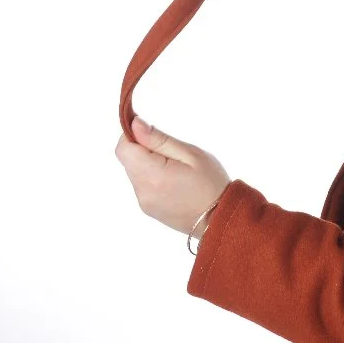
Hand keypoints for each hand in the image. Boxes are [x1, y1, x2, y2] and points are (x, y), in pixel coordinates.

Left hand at [115, 115, 232, 236]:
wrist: (220, 218)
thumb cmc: (211, 184)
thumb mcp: (191, 154)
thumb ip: (159, 139)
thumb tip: (135, 125)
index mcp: (152, 175)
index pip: (123, 148)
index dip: (132, 135)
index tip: (150, 132)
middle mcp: (142, 191)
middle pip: (128, 160)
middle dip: (143, 149)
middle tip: (171, 151)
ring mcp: (144, 202)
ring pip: (134, 172)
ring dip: (148, 163)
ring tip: (175, 168)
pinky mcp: (148, 208)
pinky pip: (142, 185)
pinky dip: (152, 177)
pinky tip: (173, 180)